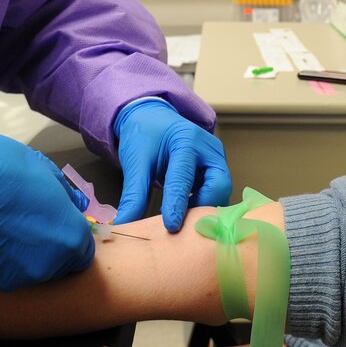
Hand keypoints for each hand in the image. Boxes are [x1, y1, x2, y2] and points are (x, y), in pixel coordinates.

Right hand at [0, 120, 92, 290]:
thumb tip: (77, 206)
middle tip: (29, 222)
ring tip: (2, 227)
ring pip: (27, 271)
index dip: (71, 236)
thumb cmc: (0, 166)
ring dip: (23, 255)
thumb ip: (65, 195)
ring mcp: (12, 278)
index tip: (57, 223)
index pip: (83, 252)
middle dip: (50, 247)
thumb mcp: (43, 169)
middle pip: (57, 265)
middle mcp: (45, 267)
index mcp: (67, 238)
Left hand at [113, 99, 231, 230]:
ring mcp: (216, 158)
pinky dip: (204, 204)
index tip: (171, 227)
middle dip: (203, 207)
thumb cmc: (145, 136)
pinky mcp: (217, 169)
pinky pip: (217, 192)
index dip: (177, 205)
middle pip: (219, 185)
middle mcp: (209, 148)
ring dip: (204, 207)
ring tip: (181, 216)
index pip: (184, 178)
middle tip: (181, 222)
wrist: (152, 120)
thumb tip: (124, 224)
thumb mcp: (136, 162)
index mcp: (186, 140)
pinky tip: (186, 210)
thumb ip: (133, 195)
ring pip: (221, 192)